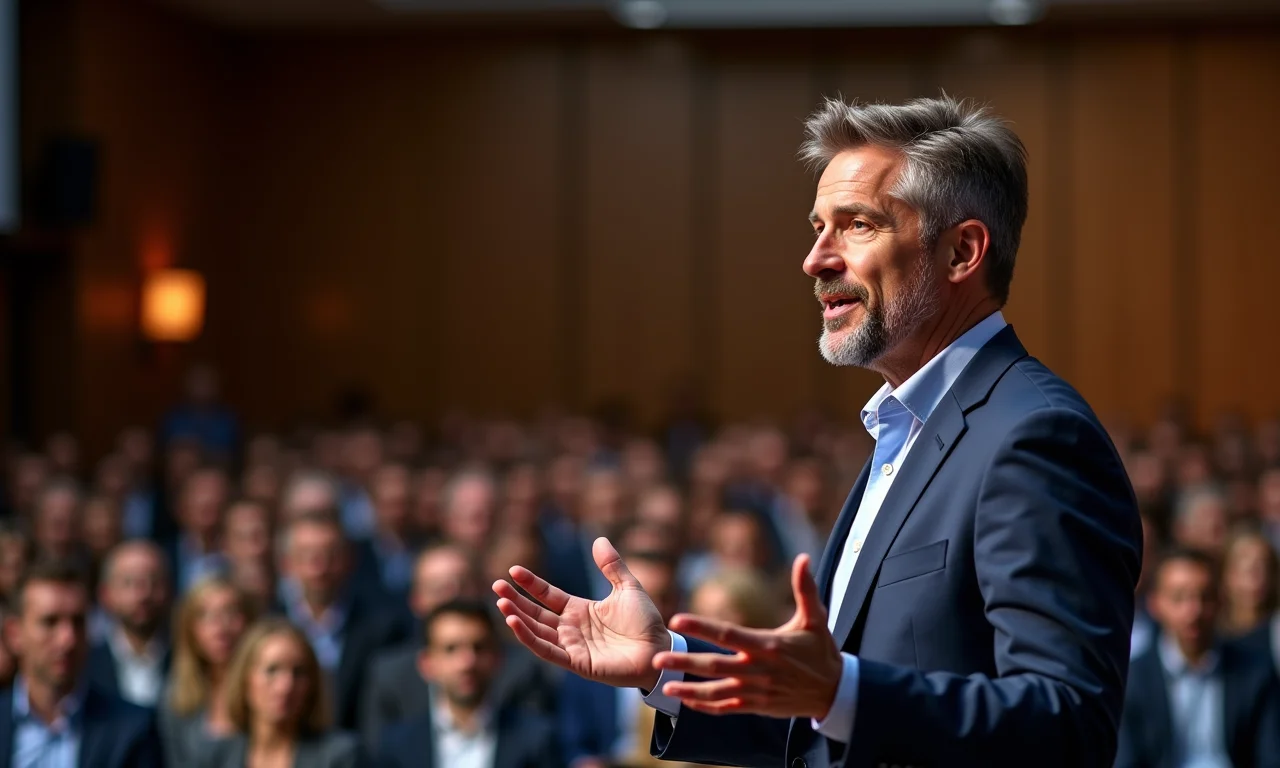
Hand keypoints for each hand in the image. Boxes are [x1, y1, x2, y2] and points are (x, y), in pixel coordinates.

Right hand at [493, 537, 668, 689]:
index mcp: (580, 610)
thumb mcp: (628, 587)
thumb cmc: (645, 622)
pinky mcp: (576, 663)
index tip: (513, 571)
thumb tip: (598, 539)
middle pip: (536, 613)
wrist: (658, 648)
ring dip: (518, 618)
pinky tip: (514, 623)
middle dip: (516, 600)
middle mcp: (571, 628)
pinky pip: (547, 651)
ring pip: (537, 631)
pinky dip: (529, 638)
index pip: (548, 595)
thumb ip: (611, 566)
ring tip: (501, 603)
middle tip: (496, 586)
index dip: (531, 584)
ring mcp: (572, 646)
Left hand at [653, 554, 842, 718]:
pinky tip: (687, 702)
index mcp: (768, 646)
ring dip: (690, 690)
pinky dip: (707, 706)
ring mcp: (757, 691)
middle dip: (686, 661)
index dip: (702, 627)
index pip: (729, 634)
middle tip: (658, 657)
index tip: (677, 619)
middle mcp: (759, 670)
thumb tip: (803, 558)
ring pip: (717, 692)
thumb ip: (805, 589)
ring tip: (664, 686)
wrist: (835, 692)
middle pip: (716, 666)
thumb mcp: (816, 620)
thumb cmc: (821, 652)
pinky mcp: (758, 706)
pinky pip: (728, 708)